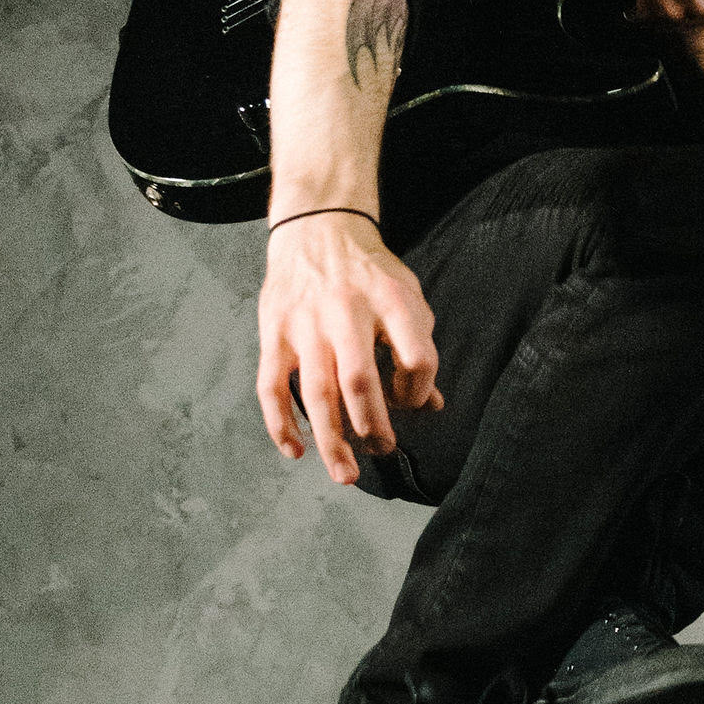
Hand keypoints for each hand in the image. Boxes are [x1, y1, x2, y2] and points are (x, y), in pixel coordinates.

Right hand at [256, 211, 442, 482]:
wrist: (317, 228)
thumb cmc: (369, 272)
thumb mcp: (406, 297)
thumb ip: (419, 347)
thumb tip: (431, 404)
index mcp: (390, 300)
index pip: (417, 358)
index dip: (419, 390)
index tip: (412, 400)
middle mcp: (346, 311)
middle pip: (360, 383)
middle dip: (374, 428)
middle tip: (383, 449)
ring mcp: (305, 323)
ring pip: (316, 393)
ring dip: (331, 441)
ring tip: (346, 475)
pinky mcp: (274, 332)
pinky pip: (271, 386)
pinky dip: (280, 423)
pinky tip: (295, 450)